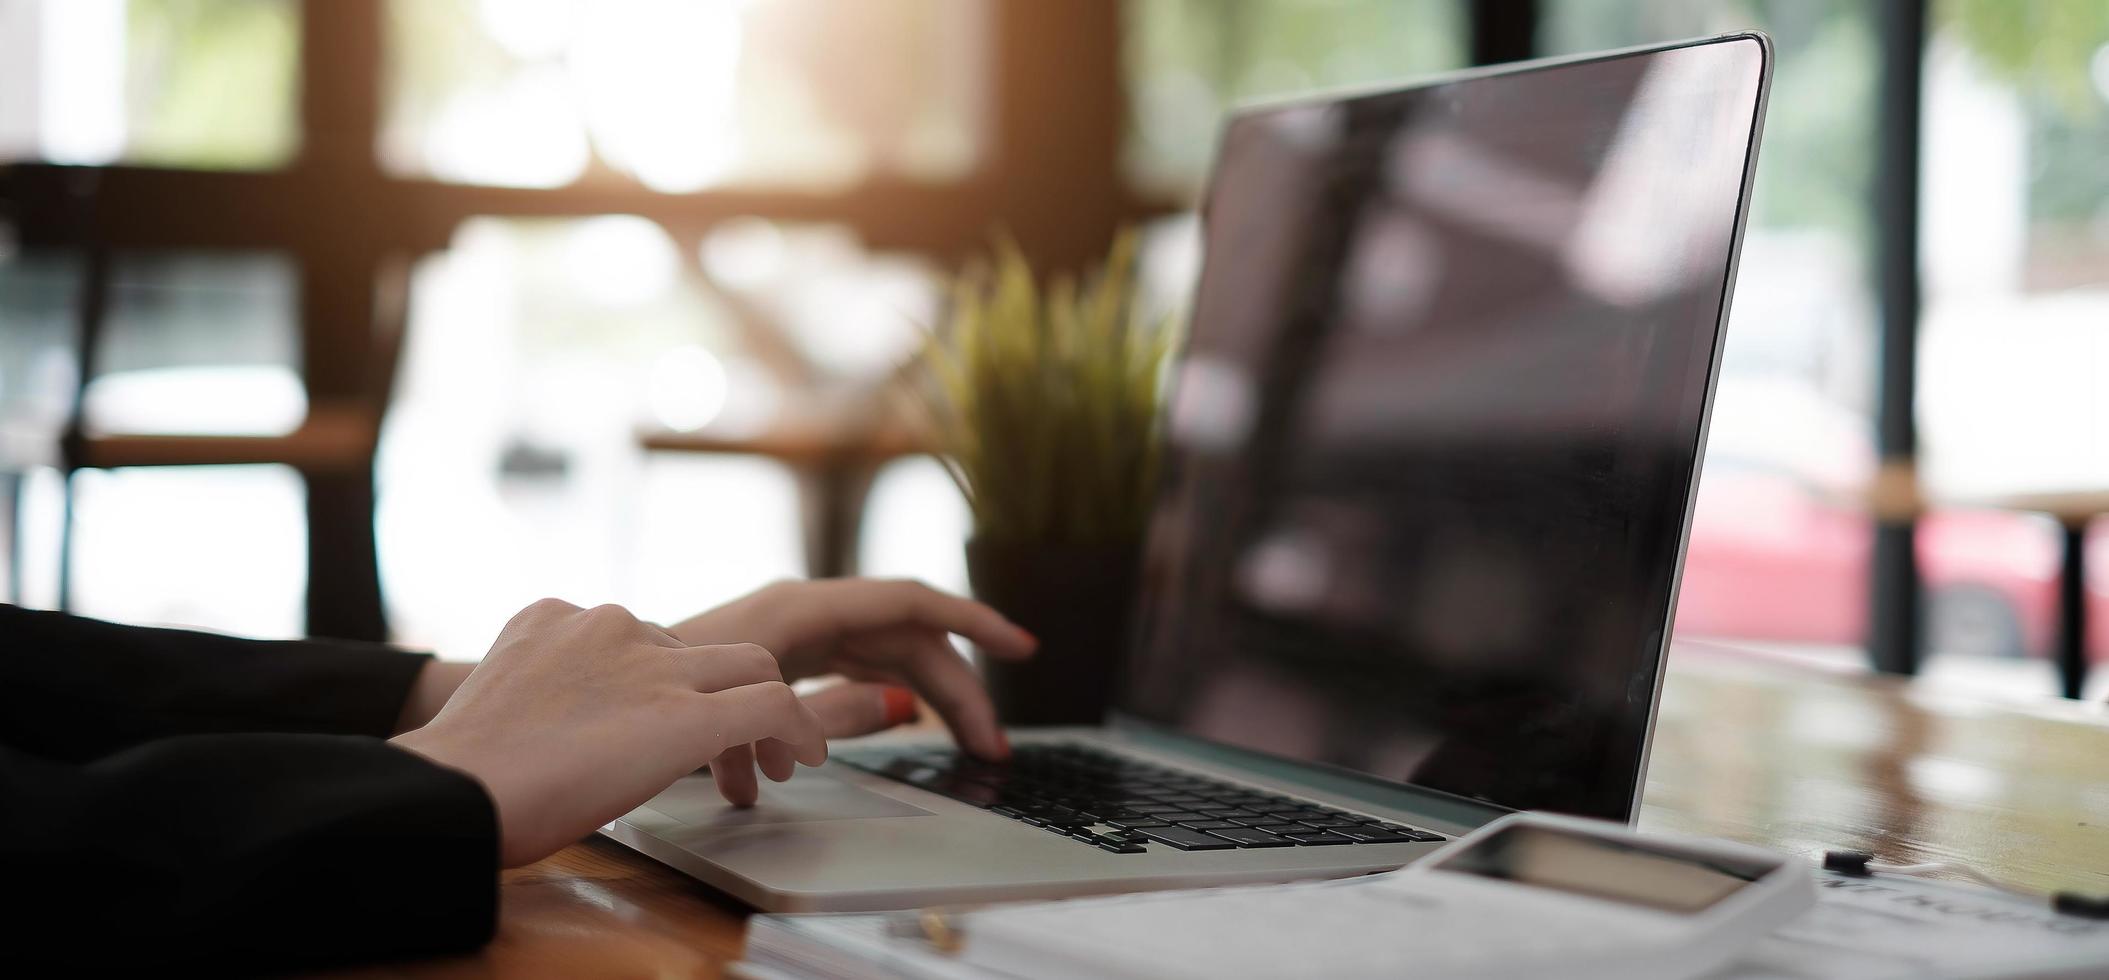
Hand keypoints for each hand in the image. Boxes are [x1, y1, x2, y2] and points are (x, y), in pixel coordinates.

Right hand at [390, 598, 827, 866]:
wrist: (458, 790)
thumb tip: (565, 734)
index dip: (667, 685)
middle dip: (721, 698)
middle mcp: (612, 626)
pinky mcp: (691, 711)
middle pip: (698, 651)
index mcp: (556, 618)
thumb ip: (545, 696)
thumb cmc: (464, 775)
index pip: (637, 641)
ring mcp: (655, 664)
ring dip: (765, 716)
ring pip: (749, 666)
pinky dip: (800, 727)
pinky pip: (772, 703)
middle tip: (733, 748)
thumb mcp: (502, 705)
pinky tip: (806, 755)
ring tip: (773, 762)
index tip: (670, 721)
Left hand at [669, 579, 1036, 759]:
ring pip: (883, 657)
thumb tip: (905, 703)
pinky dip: (882, 699)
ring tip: (965, 749)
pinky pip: (852, 669)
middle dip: (958, 689)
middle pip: (908, 639)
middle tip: (992, 749)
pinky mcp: (779, 658)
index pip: (912, 602)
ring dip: (927, 700)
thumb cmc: (660, 708)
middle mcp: (803, 611)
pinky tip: (899, 729)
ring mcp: (792, 632)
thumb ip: (835, 712)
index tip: (1022, 647)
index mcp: (803, 609)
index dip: (974, 621)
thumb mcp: (758, 717)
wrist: (591, 713)